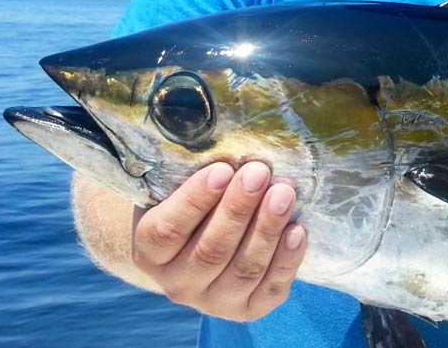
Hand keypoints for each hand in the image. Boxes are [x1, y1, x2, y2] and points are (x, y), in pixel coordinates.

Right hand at [131, 161, 306, 319]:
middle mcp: (177, 282)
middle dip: (238, 209)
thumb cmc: (192, 202)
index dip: (195, 200)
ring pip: (243, 270)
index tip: (222, 169)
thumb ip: (192, 171)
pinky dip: (286, 261)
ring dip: (266, 229)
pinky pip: (269, 289)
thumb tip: (226, 139)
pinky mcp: (246, 309)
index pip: (167, 230)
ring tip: (284, 193)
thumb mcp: (177, 186)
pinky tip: (297, 230)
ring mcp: (212, 301)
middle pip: (211, 250)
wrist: (199, 243)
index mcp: (150, 250)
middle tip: (259, 172)